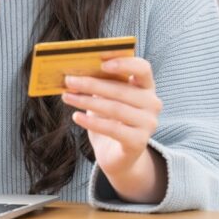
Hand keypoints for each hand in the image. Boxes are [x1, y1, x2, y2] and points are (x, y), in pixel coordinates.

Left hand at [62, 57, 164, 197]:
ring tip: (66, 97)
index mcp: (146, 86)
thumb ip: (100, 83)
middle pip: (121, 90)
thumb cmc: (110, 119)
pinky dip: (92, 122)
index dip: (124, 63)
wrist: (116, 155)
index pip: (143, 68)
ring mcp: (148, 123)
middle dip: (92, 84)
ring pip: (115, 108)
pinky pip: (113, 129)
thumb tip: (75, 71)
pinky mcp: (139, 142)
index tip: (101, 63)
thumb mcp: (105, 98)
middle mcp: (152, 103)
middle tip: (69, 80)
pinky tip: (76, 116)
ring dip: (87, 101)